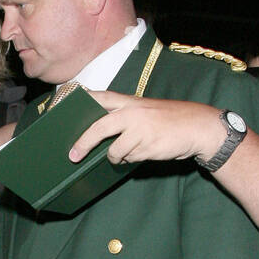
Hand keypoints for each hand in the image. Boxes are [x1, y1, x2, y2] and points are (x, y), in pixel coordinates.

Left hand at [68, 93, 221, 166]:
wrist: (197, 127)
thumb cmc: (168, 120)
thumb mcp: (144, 112)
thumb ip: (123, 119)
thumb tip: (98, 135)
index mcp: (129, 101)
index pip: (99, 97)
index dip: (80, 99)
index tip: (61, 103)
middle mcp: (131, 112)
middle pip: (98, 126)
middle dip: (83, 142)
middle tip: (73, 156)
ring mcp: (139, 128)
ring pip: (114, 149)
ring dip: (116, 157)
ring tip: (126, 154)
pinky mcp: (147, 144)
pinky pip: (129, 158)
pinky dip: (130, 160)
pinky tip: (141, 154)